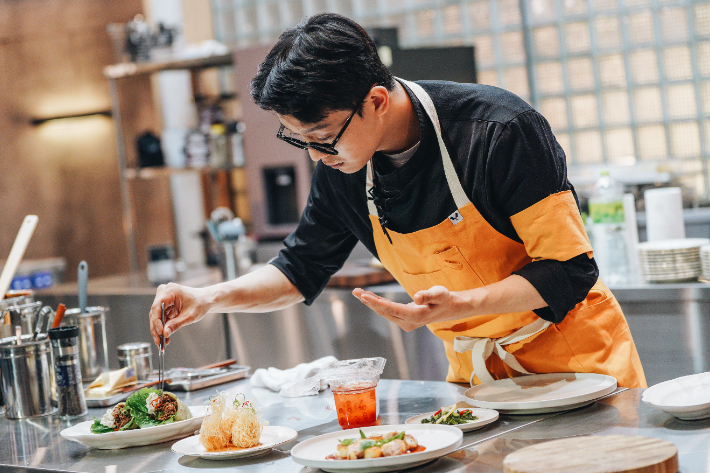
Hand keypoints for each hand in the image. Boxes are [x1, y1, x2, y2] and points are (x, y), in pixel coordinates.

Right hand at [149, 283, 210, 346]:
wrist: (206, 300)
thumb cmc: (200, 303)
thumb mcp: (190, 315)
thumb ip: (176, 324)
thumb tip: (165, 333)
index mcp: (170, 291)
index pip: (157, 307)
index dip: (156, 321)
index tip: (160, 332)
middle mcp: (164, 293)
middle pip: (155, 313)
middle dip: (156, 329)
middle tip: (159, 342)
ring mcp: (164, 299)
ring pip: (156, 317)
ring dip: (159, 330)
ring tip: (162, 343)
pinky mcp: (165, 306)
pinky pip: (161, 318)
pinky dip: (163, 328)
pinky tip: (165, 337)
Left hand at [352, 286, 466, 330]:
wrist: (449, 308)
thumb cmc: (444, 299)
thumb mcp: (440, 293)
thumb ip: (428, 295)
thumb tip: (416, 298)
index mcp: (415, 316)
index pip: (391, 309)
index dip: (376, 302)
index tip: (363, 295)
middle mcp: (408, 322)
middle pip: (384, 312)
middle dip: (369, 301)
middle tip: (355, 291)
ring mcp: (405, 323)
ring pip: (384, 312)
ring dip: (371, 303)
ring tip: (358, 292)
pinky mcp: (403, 320)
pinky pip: (387, 312)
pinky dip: (377, 304)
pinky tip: (369, 297)